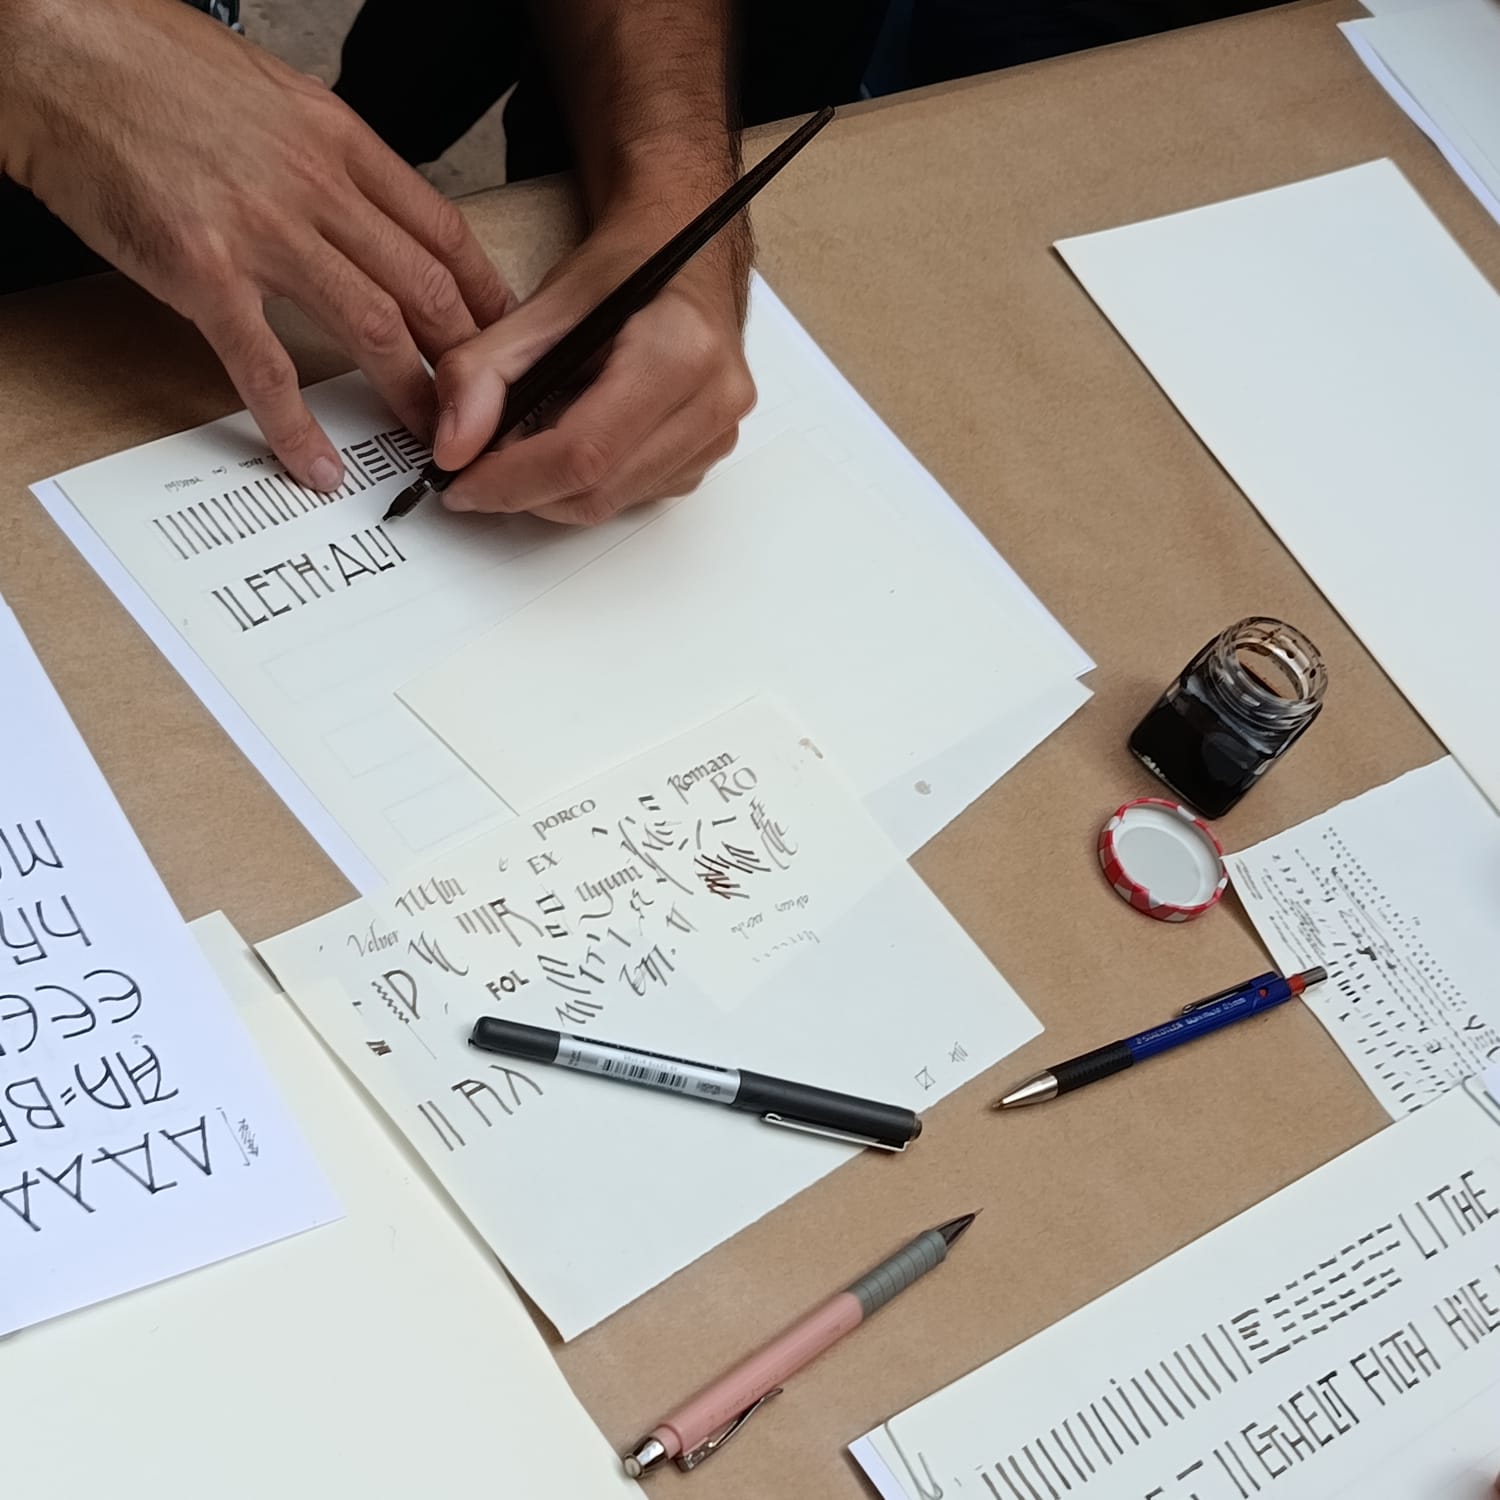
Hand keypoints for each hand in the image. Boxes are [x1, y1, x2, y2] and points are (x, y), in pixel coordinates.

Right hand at [0, 0, 512, 489]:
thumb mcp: (270, 94)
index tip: (507, 339)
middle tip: (486, 409)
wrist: (52, 45)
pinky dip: (298, 426)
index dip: (487, 296)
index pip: (444, 230)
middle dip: (468, 361)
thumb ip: (327, 157)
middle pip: (426, 288)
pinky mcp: (203, 272)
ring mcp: (263, 230)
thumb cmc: (148, 62)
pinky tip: (319, 465)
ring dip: (412, 396)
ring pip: (374, 328)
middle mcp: (316, 185)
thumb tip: (368, 211)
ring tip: (432, 441)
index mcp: (338, 139)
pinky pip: (266, 367)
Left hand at [431, 205, 754, 525]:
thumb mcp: (544, 303)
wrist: (686, 261)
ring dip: (552, 490)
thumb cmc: (625, 271)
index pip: (584, 450)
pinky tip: (569, 443)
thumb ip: (484, 370)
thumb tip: (451, 447)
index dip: (512, 478)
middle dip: (523, 490)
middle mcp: (713, 402)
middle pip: (597, 489)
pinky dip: (585, 484)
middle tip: (477, 468)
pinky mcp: (708, 460)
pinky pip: (631, 499)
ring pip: (610, 504)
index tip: (460, 480)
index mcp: (681, 352)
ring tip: (523, 445)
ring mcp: (718, 437)